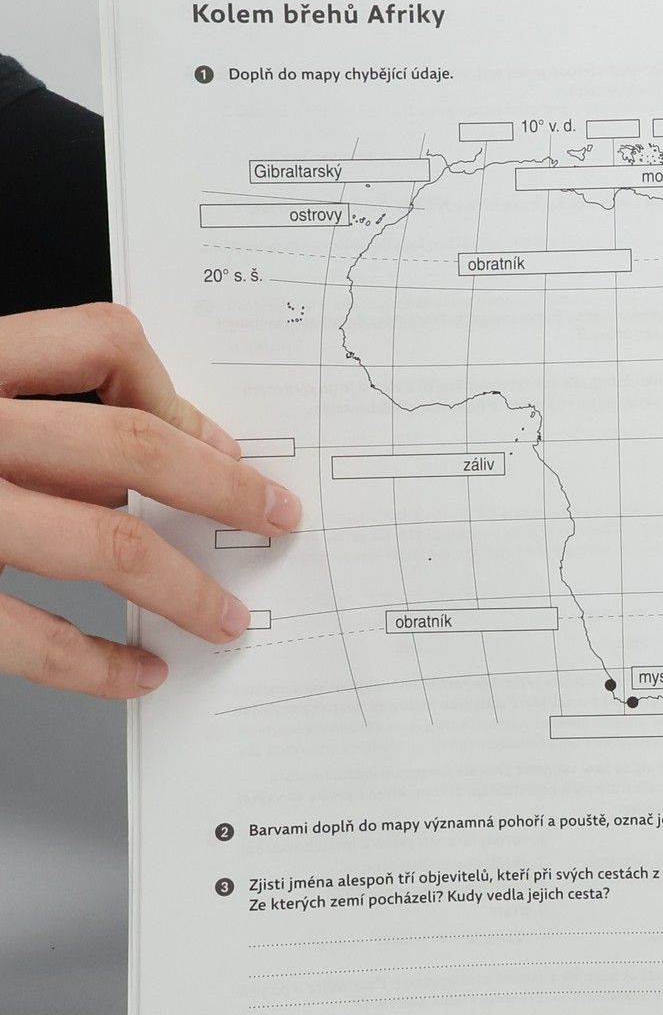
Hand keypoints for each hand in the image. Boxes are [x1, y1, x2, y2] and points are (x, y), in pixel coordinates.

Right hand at [0, 304, 300, 695]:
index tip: (220, 444)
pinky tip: (135, 671)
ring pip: (106, 542)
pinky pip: (33, 636)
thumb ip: (38, 424)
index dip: (171, 394)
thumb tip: (145, 463)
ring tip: (224, 619)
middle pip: (129, 446)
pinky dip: (97, 663)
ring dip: (185, 589)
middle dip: (224, 490)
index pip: (96, 344)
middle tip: (277, 520)